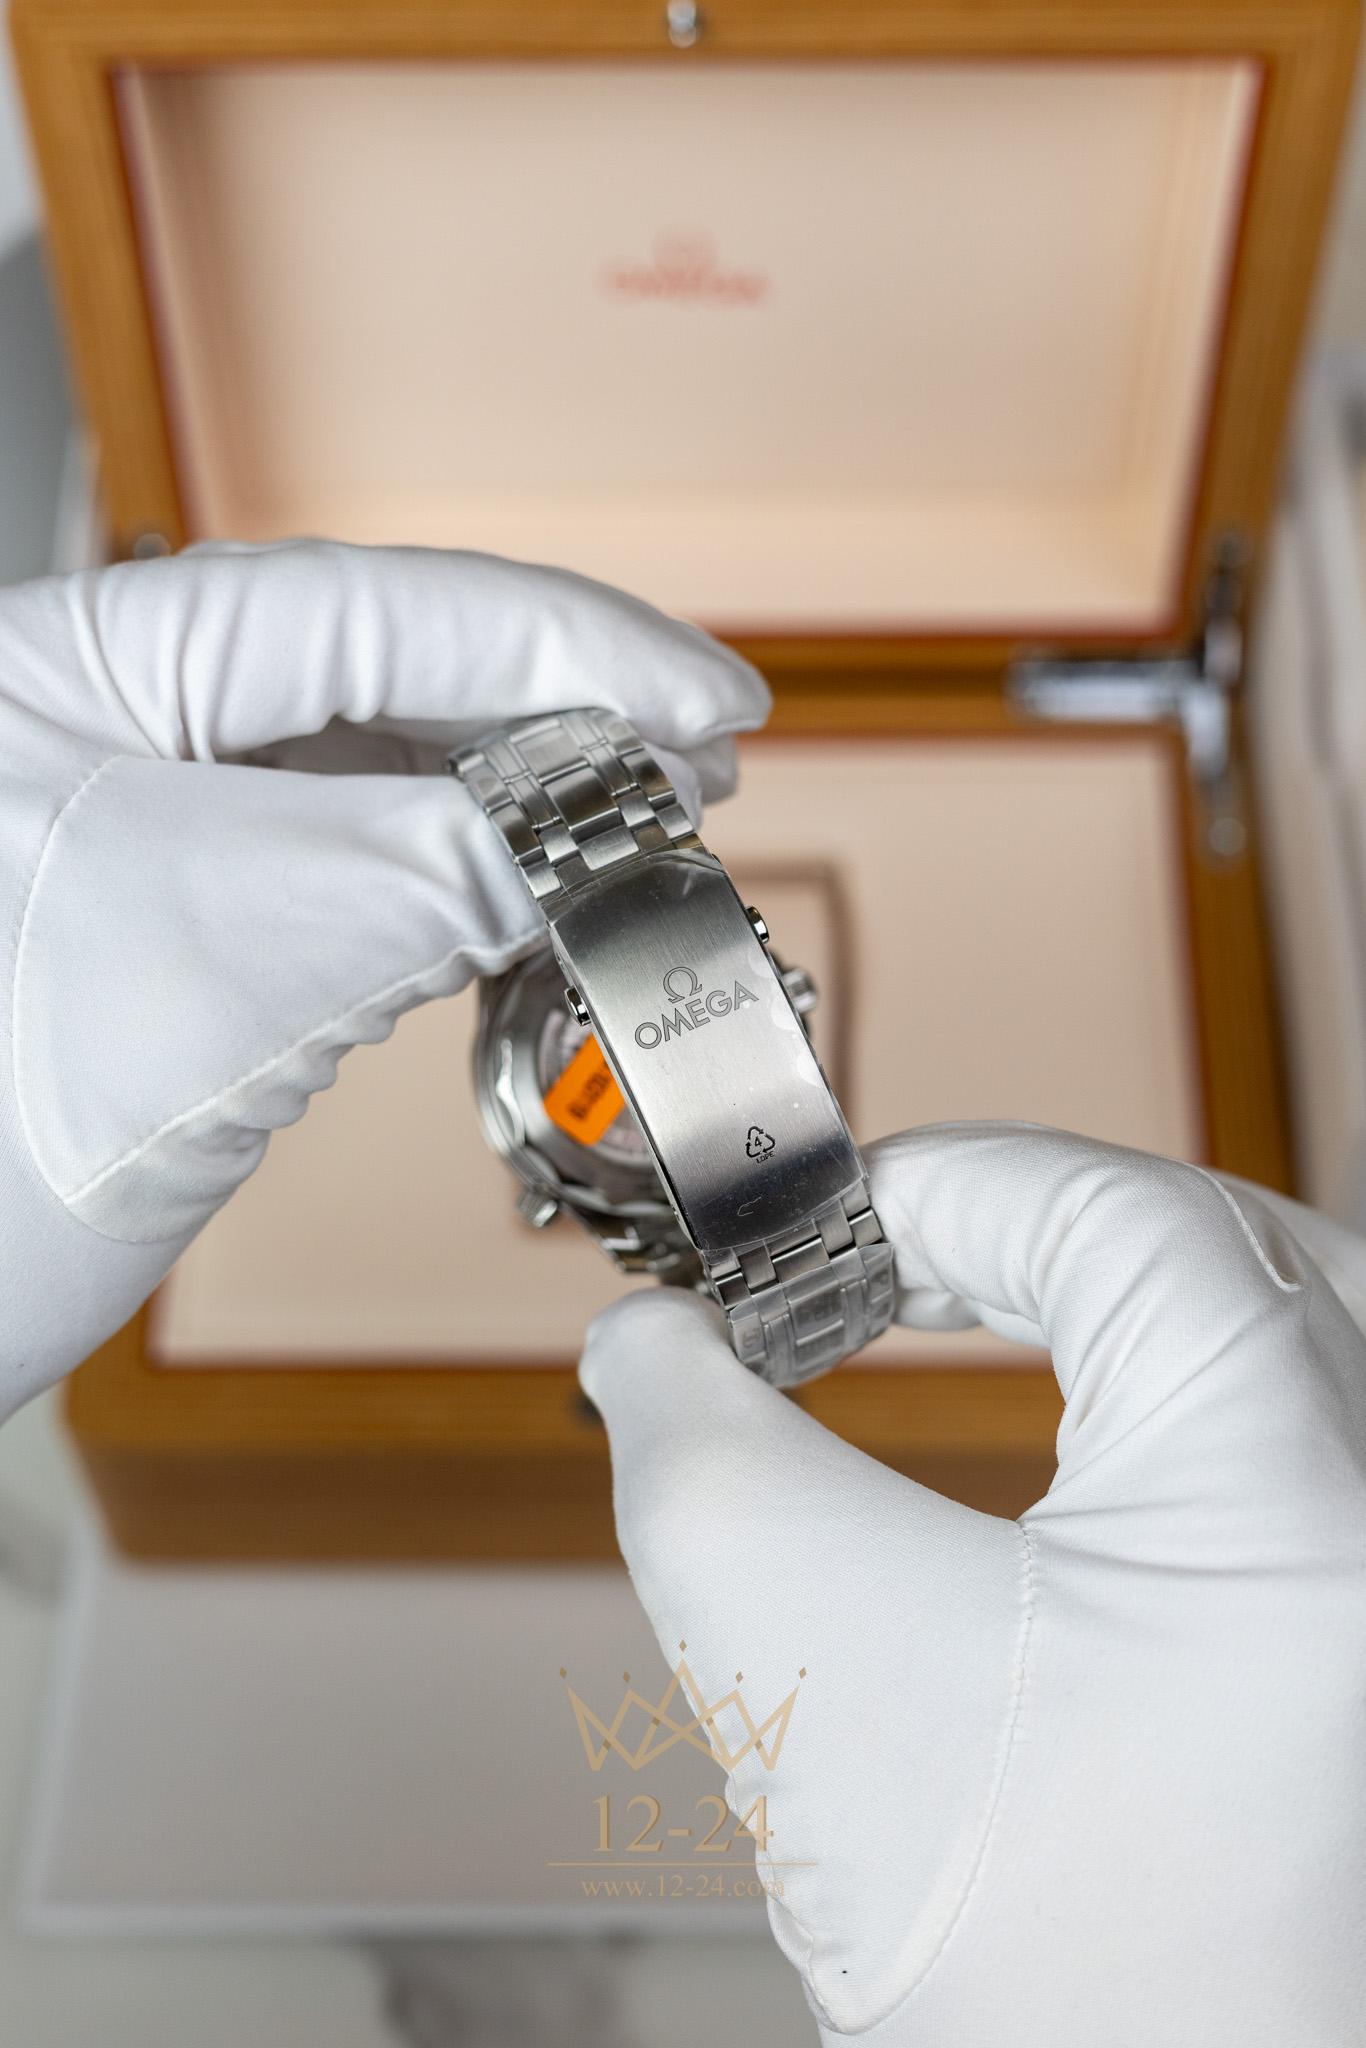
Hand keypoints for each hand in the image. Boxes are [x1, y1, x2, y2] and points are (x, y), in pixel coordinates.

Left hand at [0, 539, 766, 1416]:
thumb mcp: (245, 954)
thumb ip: (445, 864)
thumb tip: (613, 835)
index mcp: (83, 660)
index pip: (365, 607)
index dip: (564, 644)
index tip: (705, 692)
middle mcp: (111, 718)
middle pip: (382, 674)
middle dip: (554, 716)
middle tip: (700, 757)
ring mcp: (148, 823)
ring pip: (380, 774)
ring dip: (523, 805)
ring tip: (646, 826)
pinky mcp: (184, 924)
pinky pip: (356, 871)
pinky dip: (466, 889)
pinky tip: (541, 902)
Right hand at [581, 1123, 1365, 2045]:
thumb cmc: (1043, 1984)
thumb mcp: (798, 1652)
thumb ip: (685, 1435)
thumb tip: (646, 1342)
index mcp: (1296, 1466)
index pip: (1101, 1204)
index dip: (917, 1191)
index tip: (795, 1243)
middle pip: (1200, 1241)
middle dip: (1009, 1232)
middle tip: (855, 1274)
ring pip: (1269, 1316)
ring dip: (1101, 1291)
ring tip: (951, 1307)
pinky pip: (1301, 1420)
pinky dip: (1174, 1380)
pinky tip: (1081, 1415)